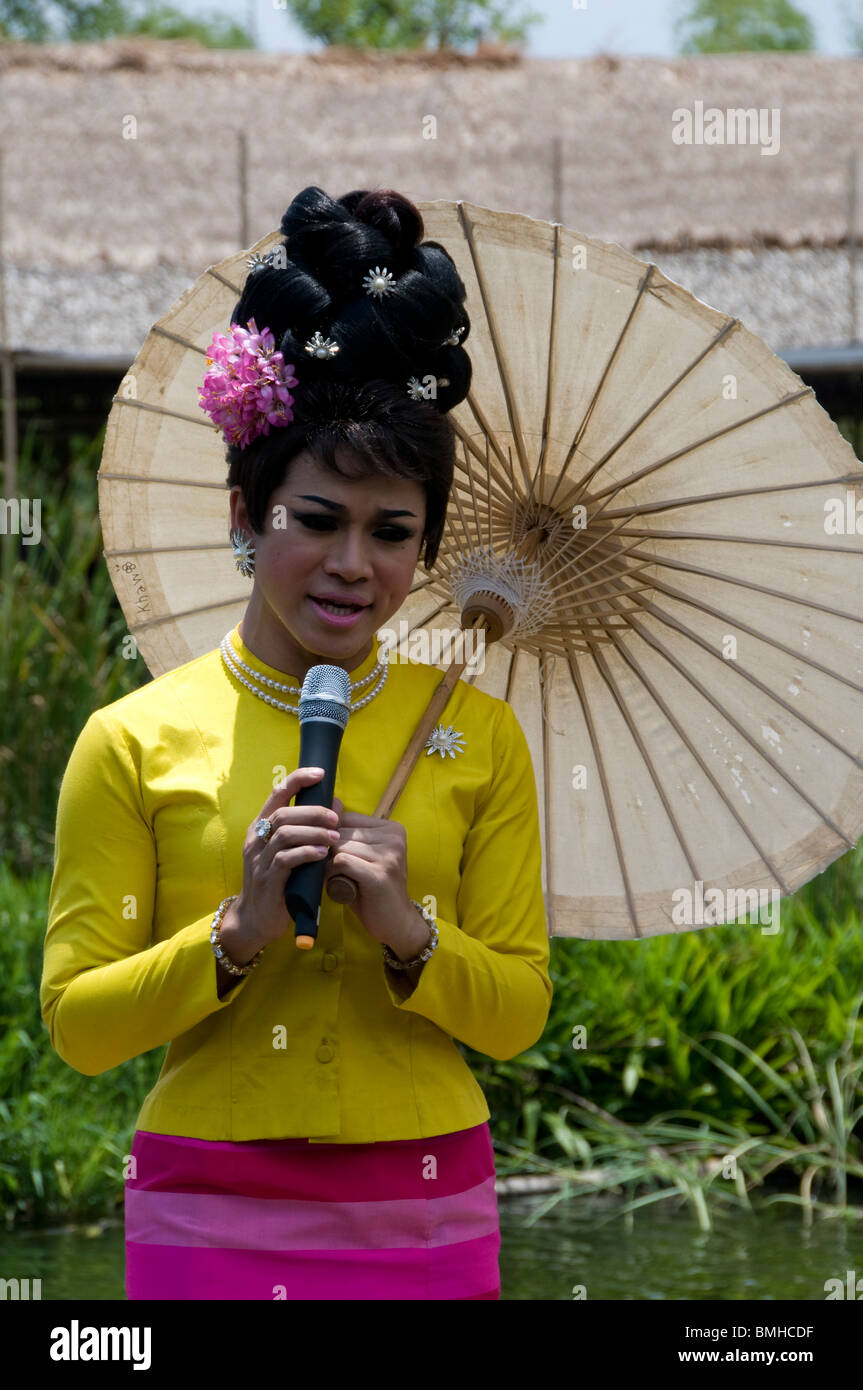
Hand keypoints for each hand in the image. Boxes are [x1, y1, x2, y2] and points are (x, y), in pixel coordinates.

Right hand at [228, 767, 342, 949]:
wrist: (256, 919)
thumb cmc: (279, 881)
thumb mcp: (290, 851)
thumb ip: (307, 829)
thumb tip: (336, 805)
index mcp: (261, 826)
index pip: (277, 793)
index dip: (298, 779)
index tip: (321, 773)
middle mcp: (256, 839)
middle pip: (284, 812)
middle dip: (313, 811)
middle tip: (335, 818)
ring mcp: (259, 859)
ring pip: (285, 833)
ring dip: (313, 832)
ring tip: (334, 837)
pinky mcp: (267, 879)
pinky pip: (285, 859)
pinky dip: (306, 853)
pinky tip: (322, 854)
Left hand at [325, 796, 415, 945]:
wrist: (396, 923)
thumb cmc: (374, 889)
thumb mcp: (365, 857)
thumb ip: (349, 837)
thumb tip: (329, 807)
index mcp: (393, 829)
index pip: (348, 819)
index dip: (334, 838)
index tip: (336, 857)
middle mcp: (394, 838)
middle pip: (342, 832)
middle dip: (330, 852)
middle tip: (335, 872)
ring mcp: (389, 855)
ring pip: (339, 847)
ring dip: (330, 864)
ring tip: (339, 879)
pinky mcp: (379, 874)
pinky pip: (341, 862)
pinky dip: (332, 874)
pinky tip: (339, 885)